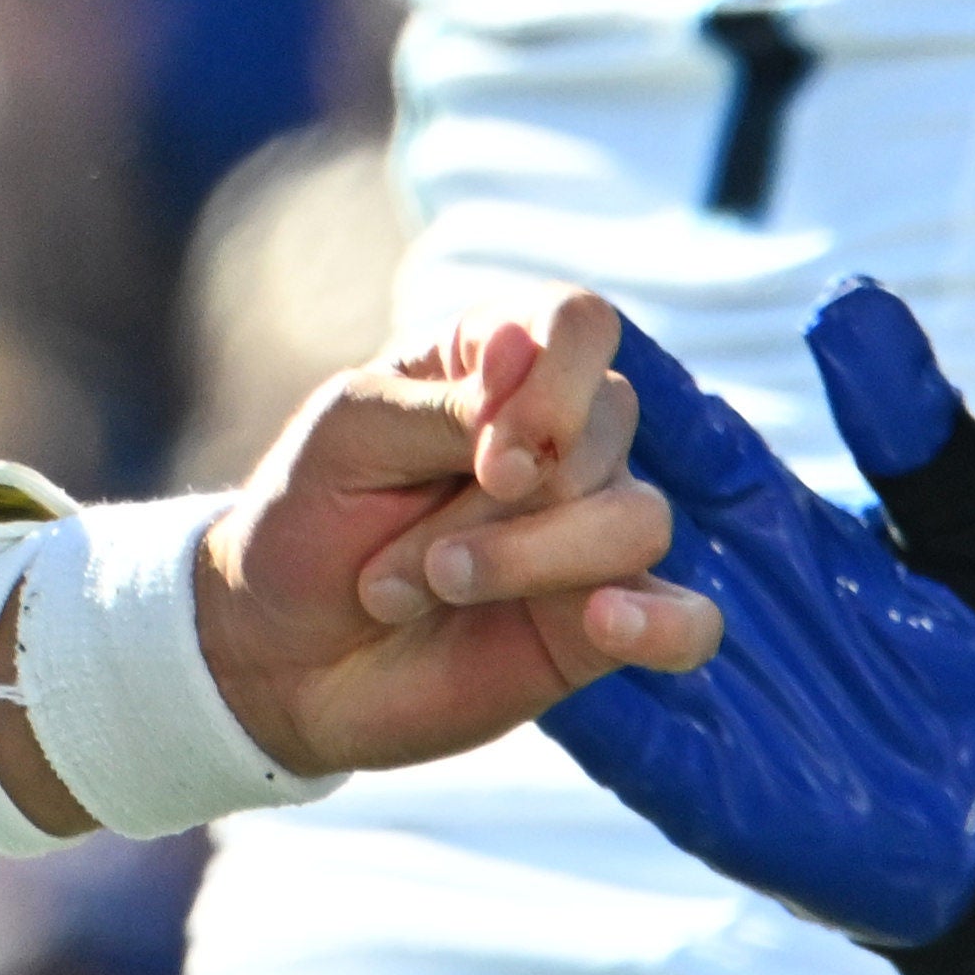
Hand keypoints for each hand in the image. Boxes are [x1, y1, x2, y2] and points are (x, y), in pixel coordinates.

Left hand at [194, 287, 720, 777]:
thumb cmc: (309, 518)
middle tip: (400, 554)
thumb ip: (444, 400)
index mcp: (496, 365)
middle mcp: (563, 439)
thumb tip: (526, 355)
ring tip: (433, 586)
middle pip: (604, 428)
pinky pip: (692, 620)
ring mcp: (591, 532)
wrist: (281, 651)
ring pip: (638, 519)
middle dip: (493, 500)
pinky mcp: (606, 627)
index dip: (552, 381)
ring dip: (526, 559)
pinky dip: (663, 623)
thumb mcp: (346, 436)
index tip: (485, 457)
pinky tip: (604, 624)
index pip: (579, 323)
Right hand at [535, 301, 974, 946]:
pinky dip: (580, 701)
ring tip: (443, 558)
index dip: (599, 372)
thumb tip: (846, 301)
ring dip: (513, 585)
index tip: (534, 315)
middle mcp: (709, 582)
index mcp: (769, 514)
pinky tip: (531, 670)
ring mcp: (693, 681)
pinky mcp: (704, 778)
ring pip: (574, 615)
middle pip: (590, 504)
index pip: (666, 421)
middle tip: (472, 434)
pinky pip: (623, 736)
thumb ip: (913, 425)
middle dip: (523, 465)